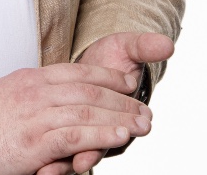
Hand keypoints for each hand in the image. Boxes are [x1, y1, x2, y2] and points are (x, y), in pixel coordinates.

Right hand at [0, 63, 151, 174]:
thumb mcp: (6, 99)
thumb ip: (32, 98)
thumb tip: (53, 103)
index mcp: (30, 80)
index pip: (78, 72)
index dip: (108, 77)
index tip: (128, 84)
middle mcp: (35, 92)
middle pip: (90, 90)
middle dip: (122, 99)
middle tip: (145, 109)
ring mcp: (34, 115)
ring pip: (88, 111)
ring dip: (121, 117)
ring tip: (143, 124)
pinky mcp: (33, 141)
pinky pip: (75, 135)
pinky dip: (101, 134)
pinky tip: (119, 136)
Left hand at [63, 32, 174, 172]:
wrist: (94, 57)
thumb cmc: (113, 55)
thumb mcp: (129, 48)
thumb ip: (145, 48)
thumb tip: (167, 44)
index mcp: (119, 115)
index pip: (116, 132)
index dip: (109, 137)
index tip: (109, 142)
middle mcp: (102, 129)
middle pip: (94, 146)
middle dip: (87, 154)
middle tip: (78, 164)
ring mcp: (82, 131)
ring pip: (73, 154)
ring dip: (63, 164)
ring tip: (51, 172)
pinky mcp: (62, 128)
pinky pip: (56, 149)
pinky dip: (49, 160)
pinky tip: (40, 170)